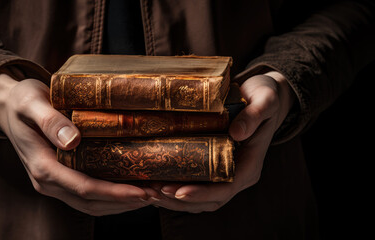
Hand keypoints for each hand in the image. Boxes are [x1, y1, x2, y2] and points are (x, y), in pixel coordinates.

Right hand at [0, 72, 153, 215]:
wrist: (7, 106)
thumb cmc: (21, 101)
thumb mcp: (31, 103)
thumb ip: (50, 120)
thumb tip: (72, 141)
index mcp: (42, 166)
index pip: (83, 188)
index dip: (114, 193)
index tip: (142, 191)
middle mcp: (46, 181)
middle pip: (90, 202)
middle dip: (124, 203)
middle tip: (156, 195)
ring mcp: (52, 182)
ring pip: (89, 204)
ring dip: (120, 204)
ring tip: (150, 195)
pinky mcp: (59, 177)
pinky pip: (86, 195)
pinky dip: (110, 197)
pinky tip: (130, 188)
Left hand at [149, 71, 294, 212]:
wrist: (261, 95)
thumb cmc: (264, 96)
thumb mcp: (265, 100)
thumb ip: (254, 115)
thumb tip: (236, 133)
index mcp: (250, 165)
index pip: (226, 189)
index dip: (202, 193)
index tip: (178, 192)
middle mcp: (237, 174)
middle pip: (208, 200)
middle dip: (179, 201)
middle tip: (153, 193)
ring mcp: (224, 172)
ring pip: (198, 197)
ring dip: (172, 199)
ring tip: (148, 192)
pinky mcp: (212, 166)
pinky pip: (192, 183)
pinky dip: (173, 186)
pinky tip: (153, 182)